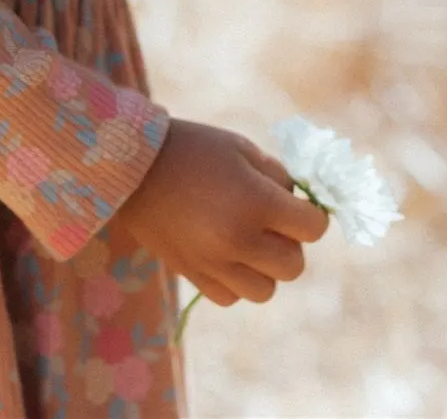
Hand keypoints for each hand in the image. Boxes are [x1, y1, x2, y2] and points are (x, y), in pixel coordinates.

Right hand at [115, 119, 329, 306]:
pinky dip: (236, 281)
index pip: (313, 228)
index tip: (298, 206)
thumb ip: (278, 177)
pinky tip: (226, 255)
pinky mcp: (191, 276)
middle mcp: (238, 240)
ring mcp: (214, 263)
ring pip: (264, 290)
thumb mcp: (243, 149)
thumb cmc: (194, 149)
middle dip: (291, 244)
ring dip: (265, 269)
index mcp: (256, 202)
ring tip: (249, 243)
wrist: (134, 167)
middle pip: (293, 266)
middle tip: (271, 224)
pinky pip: (230, 297)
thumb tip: (299, 202)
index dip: (312, 216)